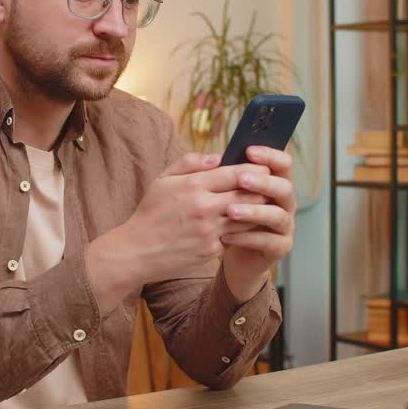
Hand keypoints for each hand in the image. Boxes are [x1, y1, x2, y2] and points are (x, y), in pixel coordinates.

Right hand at [87, 153, 270, 312]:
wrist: (136, 251)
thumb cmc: (150, 213)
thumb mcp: (162, 180)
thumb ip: (190, 163)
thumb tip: (218, 157)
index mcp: (193, 185)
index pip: (236, 173)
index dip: (255, 169)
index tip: (264, 168)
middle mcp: (204, 207)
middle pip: (249, 195)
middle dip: (263, 190)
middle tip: (271, 187)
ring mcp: (210, 231)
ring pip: (248, 217)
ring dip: (258, 211)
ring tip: (263, 205)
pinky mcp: (212, 250)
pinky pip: (236, 236)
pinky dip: (243, 230)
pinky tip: (246, 225)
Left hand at [220, 146, 295, 301]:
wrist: (231, 253)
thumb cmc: (226, 216)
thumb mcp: (220, 192)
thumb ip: (219, 174)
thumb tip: (214, 158)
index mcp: (275, 183)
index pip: (283, 164)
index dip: (270, 155)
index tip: (249, 151)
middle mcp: (285, 203)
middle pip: (284, 187)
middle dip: (263, 182)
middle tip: (242, 179)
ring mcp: (285, 225)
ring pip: (277, 215)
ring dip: (254, 211)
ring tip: (230, 210)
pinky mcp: (280, 247)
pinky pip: (268, 241)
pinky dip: (247, 237)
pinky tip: (226, 236)